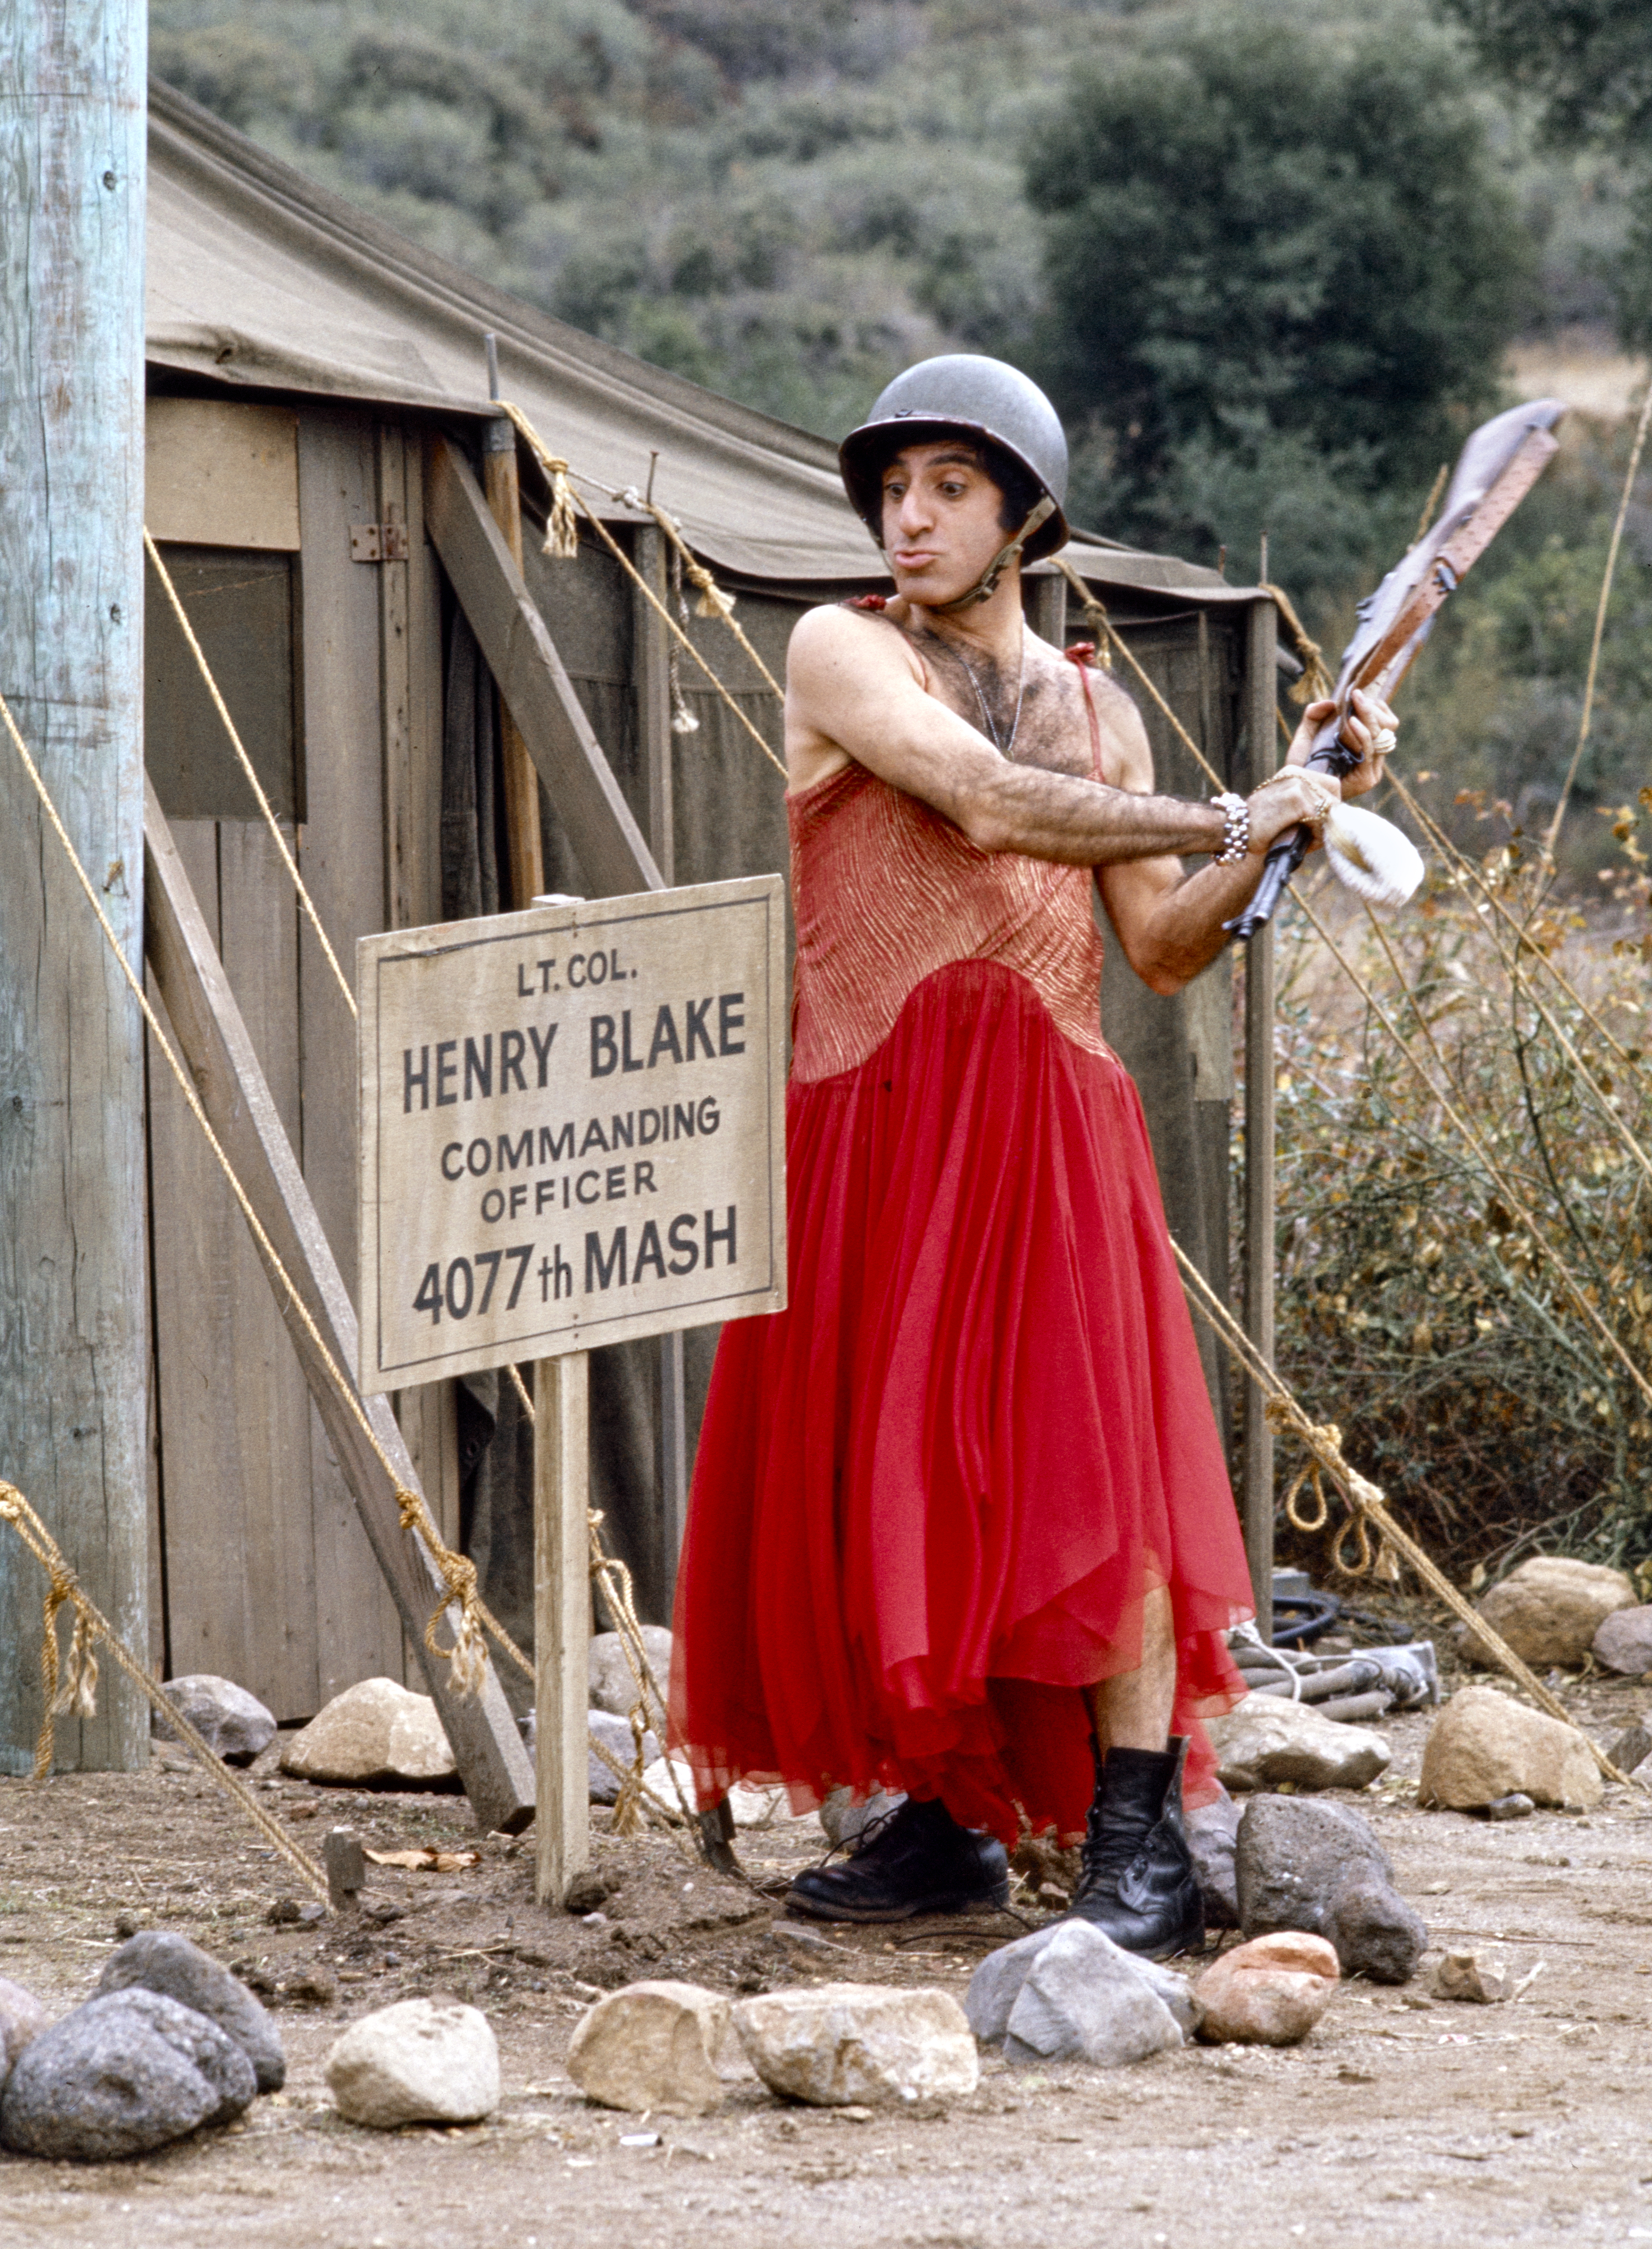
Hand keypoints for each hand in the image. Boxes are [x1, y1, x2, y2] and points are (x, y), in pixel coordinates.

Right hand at [1245, 764, 1339, 855]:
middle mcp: (1296, 774)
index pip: (1330, 784)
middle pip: (1334, 794)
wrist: (1231, 828)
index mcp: (1293, 772)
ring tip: (1308, 841)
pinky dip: (1316, 834)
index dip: (1329, 805)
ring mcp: (1297, 784)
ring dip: (1323, 827)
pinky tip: (1303, 842)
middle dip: (1329, 817)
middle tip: (1315, 834)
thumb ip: (1303, 803)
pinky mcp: (1296, 799)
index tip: (1318, 823)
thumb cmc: (1257, 825)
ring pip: (1330, 807)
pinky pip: (1320, 818)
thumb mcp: (1282, 806)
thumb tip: (1332, 816)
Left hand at [1284, 688, 1397, 802]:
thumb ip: (1314, 716)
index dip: (1376, 707)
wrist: (1294, 791)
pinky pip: (1370, 750)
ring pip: (1381, 736)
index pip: (1385, 723)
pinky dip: (1363, 733)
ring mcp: (1371, 770)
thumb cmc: (1300, 766)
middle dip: (1372, 709)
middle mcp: (1372, 759)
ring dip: (1369, 715)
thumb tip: (1330, 702)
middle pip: (1388, 726)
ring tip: (1356, 701)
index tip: (1358, 695)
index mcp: (1365, 747)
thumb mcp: (1306, 736)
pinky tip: (1352, 721)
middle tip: (1356, 696)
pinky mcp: (1367, 778)